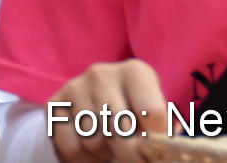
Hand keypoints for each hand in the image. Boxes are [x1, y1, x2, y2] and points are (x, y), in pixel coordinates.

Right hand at [48, 60, 166, 162]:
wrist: (93, 103)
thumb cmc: (133, 113)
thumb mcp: (152, 116)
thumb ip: (162, 131)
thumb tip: (171, 150)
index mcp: (136, 71)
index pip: (153, 112)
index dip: (157, 142)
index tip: (156, 154)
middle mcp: (102, 73)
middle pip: (121, 129)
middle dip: (130, 155)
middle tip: (134, 160)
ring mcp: (75, 86)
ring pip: (94, 140)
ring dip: (105, 153)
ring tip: (111, 147)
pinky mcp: (54, 104)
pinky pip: (71, 146)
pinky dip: (83, 158)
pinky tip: (91, 149)